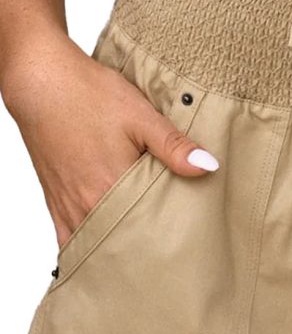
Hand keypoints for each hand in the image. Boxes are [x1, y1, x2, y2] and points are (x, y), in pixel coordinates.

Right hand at [1, 32, 218, 248]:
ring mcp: (68, 206)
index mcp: (112, 188)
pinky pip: (68, 239)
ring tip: (141, 251)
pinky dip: (86, 245)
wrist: (41, 81)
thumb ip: (174, 147)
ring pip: (97, 244)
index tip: (185, 238)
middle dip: (145, 246)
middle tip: (168, 249)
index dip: (168, 235)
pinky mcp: (55, 201)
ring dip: (117, 247)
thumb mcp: (141, 116)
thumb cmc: (88, 94)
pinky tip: (103, 249)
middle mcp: (87, 205)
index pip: (148, 227)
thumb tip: (208, 167)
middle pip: (123, 241)